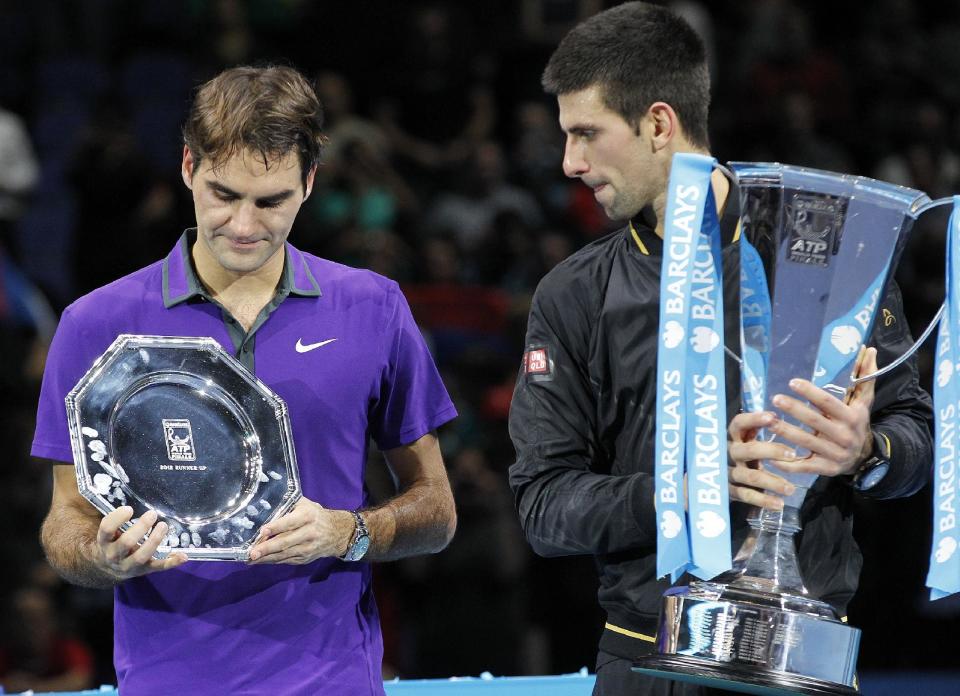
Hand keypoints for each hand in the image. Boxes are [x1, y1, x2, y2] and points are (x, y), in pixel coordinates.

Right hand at [93, 507, 187, 581]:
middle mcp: (114, 555)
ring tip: (163, 526)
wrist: (108, 568)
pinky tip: (183, 555)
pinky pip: (158, 567)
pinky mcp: (144, 570)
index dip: (117, 519)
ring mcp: (129, 565)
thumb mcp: (107, 530)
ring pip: (141, 556)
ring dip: (154, 541)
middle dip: (140, 528)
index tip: (129, 509)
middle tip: (152, 514)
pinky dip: (171, 563)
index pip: (106, 530)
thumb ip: (111, 512)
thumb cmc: (112, 540)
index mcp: (104, 542)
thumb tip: (94, 485)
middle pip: (126, 543)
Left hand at [248, 498, 354, 564]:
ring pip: (284, 554)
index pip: (290, 522)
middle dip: (267, 548)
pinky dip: (272, 561)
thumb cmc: (315, 515)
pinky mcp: (305, 558)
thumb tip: (264, 505)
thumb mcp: (305, 505)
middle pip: (285, 542)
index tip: (263, 531)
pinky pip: (286, 561)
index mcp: (307, 516)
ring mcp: (307, 548)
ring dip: (266, 558)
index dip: (276, 527)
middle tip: (252, 553)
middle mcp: (308, 533)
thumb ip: (288, 505)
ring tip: (250, 559)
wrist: (337, 532)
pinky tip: (261, 561)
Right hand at [727, 410, 797, 509]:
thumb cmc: (736, 451)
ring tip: (791, 489)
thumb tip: (775, 416)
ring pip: (750, 476)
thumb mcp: (741, 438)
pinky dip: (763, 500)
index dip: (753, 419)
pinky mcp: (729, 491)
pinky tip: (779, 504)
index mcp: (730, 436)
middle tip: (793, 454)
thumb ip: (753, 429)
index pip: (738, 423)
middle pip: (748, 451)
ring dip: (772, 482)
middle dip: (771, 451)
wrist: (706, 476)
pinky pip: (747, 496)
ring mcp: (727, 472)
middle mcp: (728, 453)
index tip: (773, 417)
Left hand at [766, 347, 877, 477]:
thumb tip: (869, 349)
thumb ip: (865, 377)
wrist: (866, 457)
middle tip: (775, 398)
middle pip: (815, 422)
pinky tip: (770, 457)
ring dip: (786, 432)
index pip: (829, 402)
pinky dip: (788, 463)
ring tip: (767, 420)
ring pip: (807, 443)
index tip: (792, 382)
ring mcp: (835, 454)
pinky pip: (805, 466)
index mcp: (852, 417)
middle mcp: (844, 436)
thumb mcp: (863, 402)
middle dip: (794, 410)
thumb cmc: (857, 423)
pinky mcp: (827, 469)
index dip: (811, 392)